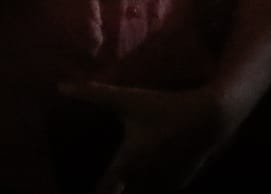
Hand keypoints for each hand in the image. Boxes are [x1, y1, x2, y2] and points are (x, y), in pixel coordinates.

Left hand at [61, 82, 238, 193]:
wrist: (209, 118)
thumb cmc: (163, 107)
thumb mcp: (126, 99)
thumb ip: (93, 94)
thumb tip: (60, 86)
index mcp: (129, 162)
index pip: (106, 189)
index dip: (97, 193)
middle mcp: (146, 178)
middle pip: (125, 193)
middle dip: (115, 189)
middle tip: (109, 183)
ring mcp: (166, 183)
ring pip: (143, 193)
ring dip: (134, 188)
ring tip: (123, 182)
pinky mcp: (180, 182)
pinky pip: (160, 190)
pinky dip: (150, 187)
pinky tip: (144, 180)